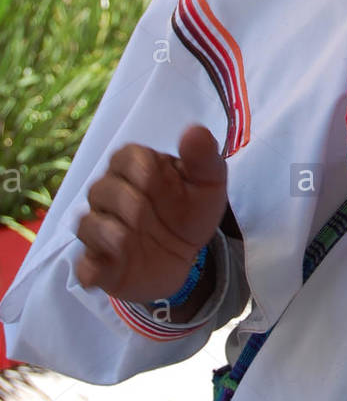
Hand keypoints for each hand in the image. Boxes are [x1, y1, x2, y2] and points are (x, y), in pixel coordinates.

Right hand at [75, 125, 228, 302]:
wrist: (187, 254)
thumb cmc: (191, 209)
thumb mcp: (208, 183)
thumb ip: (203, 156)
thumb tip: (193, 130)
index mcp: (133, 167)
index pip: (126, 157)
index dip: (146, 171)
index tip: (172, 186)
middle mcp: (110, 194)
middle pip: (102, 190)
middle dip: (130, 204)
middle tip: (152, 218)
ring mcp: (101, 228)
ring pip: (88, 224)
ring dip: (112, 234)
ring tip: (134, 241)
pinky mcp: (98, 262)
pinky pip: (83, 264)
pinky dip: (90, 268)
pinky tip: (104, 269)